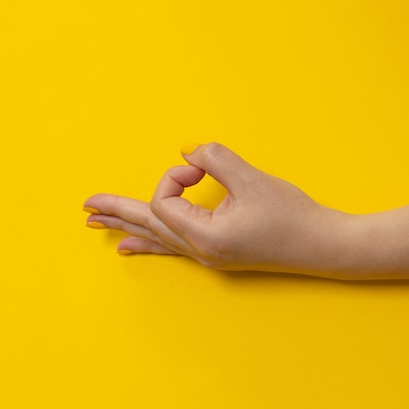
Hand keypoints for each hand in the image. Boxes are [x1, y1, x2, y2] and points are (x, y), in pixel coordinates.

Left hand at [83, 143, 350, 272]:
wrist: (323, 246)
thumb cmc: (292, 215)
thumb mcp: (252, 179)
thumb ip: (215, 159)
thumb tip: (188, 152)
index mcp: (204, 236)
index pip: (164, 202)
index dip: (176, 176)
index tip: (202, 168)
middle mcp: (199, 251)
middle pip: (148, 225)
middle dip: (116, 212)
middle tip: (85, 208)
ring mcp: (206, 256)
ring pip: (157, 238)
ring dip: (127, 227)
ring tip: (97, 227)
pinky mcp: (217, 253)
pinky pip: (172, 248)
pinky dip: (149, 243)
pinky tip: (130, 248)